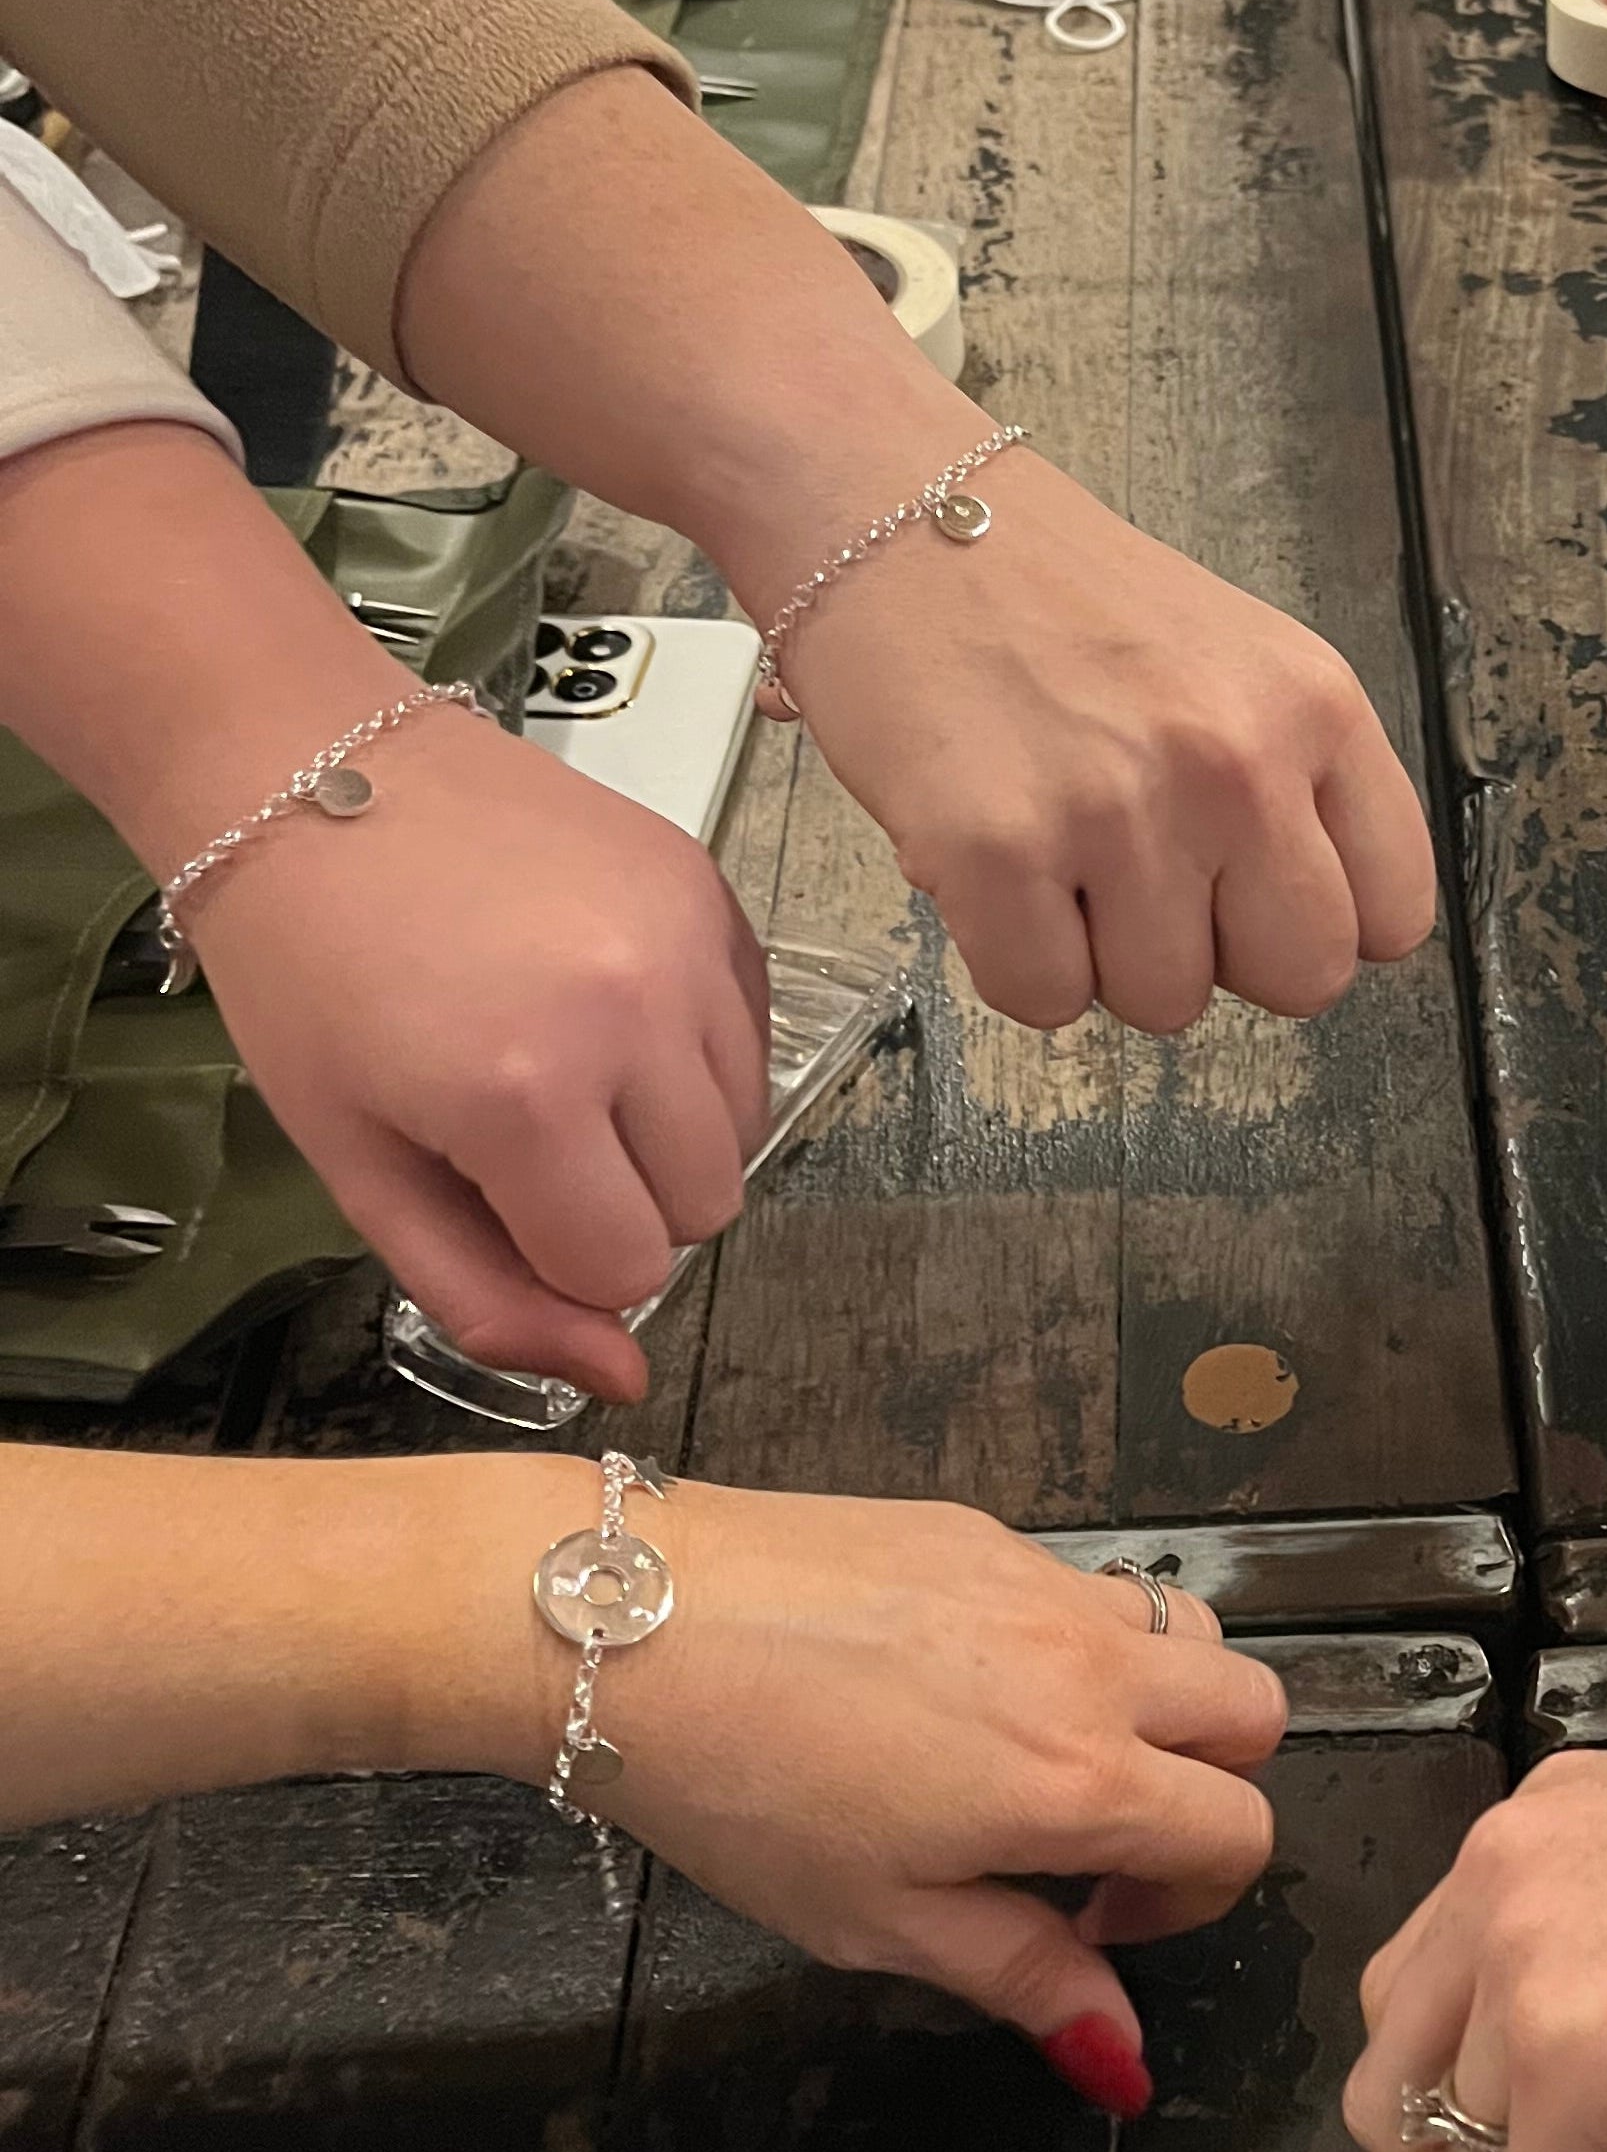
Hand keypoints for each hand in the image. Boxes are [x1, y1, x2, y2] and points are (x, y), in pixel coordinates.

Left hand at [185, 705, 768, 1400]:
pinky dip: (695, 1048)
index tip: (491, 1189)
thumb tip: (621, 1382)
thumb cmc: (307, 978)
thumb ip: (486, 1293)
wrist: (312, 769)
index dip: (561, 1254)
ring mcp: (684, 945)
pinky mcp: (710, 889)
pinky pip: (754, 1032)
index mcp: (522, 1098)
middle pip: (705, 1206)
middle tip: (525, 1129)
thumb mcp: (360, 1162)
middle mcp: (631, 1019)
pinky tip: (603, 999)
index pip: (630, 1267)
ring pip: (744, 1125)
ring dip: (667, 1126)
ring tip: (567, 1059)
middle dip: (622, 1197)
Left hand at [494, 1473, 1287, 2113]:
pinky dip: (1079, 1645)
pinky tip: (964, 1686)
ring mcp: (1045, 1584)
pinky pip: (1090, 1586)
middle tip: (1104, 1839)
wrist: (634, 1624)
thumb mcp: (878, 1920)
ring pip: (1191, 1633)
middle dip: (1216, 1786)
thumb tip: (1123, 2059)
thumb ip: (1022, 1978)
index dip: (1195, 1900)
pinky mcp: (989, 1531)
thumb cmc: (742, 1786)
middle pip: (1256, 1712)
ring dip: (1164, 1704)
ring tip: (1053, 1754)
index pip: (1239, 1831)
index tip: (1098, 1922)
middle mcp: (1090, 1667)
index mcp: (1076, 1779)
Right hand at [786, 449, 1438, 1032]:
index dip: (1317, 923)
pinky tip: (998, 868)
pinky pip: (1044, 1000)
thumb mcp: (1236, 659)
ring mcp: (1120, 809)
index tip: (1258, 899)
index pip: (1394, 912)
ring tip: (1061, 848)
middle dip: (1226, 959)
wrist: (895, 512)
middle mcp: (1236, 759)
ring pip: (1167, 1004)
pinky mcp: (998, 850)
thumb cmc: (1056, 596)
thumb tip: (1318, 928)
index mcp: (1314, 705)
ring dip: (1106, 956)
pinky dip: (1012, 961)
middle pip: (1301, 980)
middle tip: (1153, 886)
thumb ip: (1297, 783)